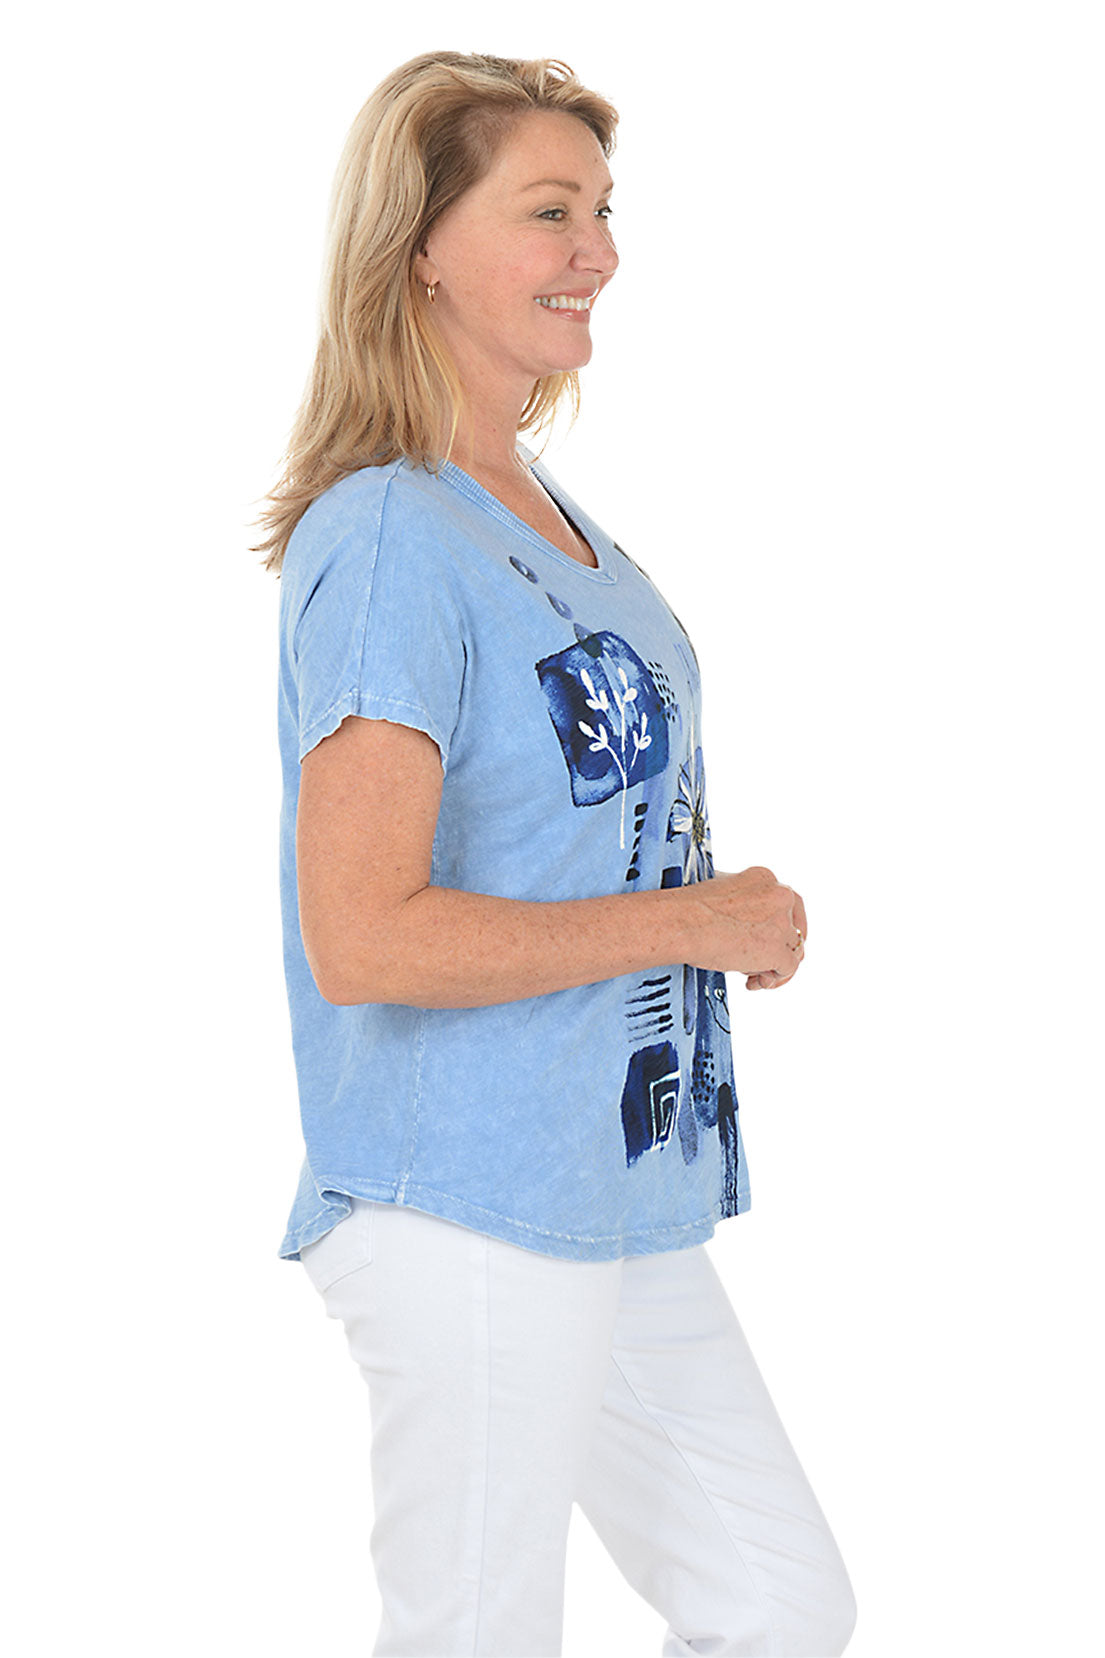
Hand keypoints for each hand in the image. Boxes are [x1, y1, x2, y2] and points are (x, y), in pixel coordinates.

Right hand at [688, 866, 806, 988]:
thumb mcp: (720, 889)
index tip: (767, 937)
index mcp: (764, 878)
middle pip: (795, 927)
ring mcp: (781, 923)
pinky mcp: (777, 949)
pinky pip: (787, 969)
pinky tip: (754, 981)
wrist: (682, 922)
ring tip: (755, 976)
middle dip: (782, 947)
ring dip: (774, 966)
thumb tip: (738, 918)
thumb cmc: (689, 909)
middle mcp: (779, 896)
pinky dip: (772, 979)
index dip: (777, 925)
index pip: (785, 904)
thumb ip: (740, 900)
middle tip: (765, 961)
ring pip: (793, 950)